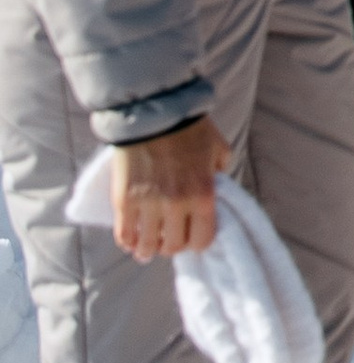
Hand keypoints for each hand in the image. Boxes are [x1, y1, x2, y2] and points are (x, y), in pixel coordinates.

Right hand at [109, 115, 230, 258]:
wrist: (153, 113)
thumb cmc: (190, 129)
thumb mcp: (218, 150)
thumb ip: (221, 173)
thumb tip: (218, 190)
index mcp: (203, 195)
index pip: (201, 240)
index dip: (196, 242)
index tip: (191, 238)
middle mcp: (176, 204)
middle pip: (173, 246)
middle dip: (172, 246)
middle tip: (167, 241)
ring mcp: (148, 204)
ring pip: (147, 245)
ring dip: (147, 249)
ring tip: (146, 247)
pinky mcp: (124, 199)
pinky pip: (124, 233)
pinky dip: (128, 241)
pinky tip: (130, 240)